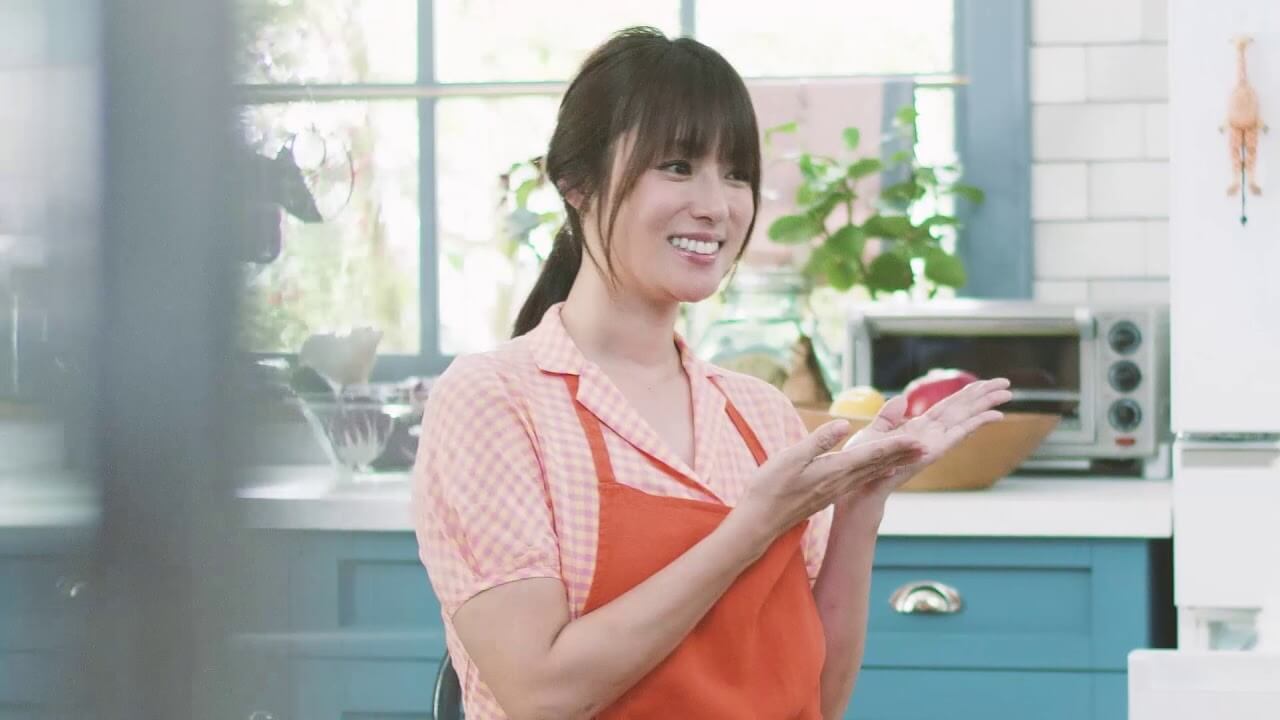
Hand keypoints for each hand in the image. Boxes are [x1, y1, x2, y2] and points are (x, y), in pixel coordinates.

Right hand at [736, 420, 923, 541]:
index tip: (917, 437)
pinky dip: (876, 470)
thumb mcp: (790, 458)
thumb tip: (844, 425)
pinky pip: (861, 479)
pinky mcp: (828, 494)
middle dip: (902, 453)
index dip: (895, 444)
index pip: (871, 454)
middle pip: (878, 464)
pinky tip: (880, 469)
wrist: (761, 522)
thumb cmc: (770, 487)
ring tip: (910, 454)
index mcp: (834, 470)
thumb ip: (819, 441)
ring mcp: (835, 490)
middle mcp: (840, 481)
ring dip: (893, 461)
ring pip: (871, 472)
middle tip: (927, 444)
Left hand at [841, 378, 1012, 505]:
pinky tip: (996, 415)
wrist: (861, 486)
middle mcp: (931, 434)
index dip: (966, 393)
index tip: (984, 383)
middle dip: (984, 395)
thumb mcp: (874, 433)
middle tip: (1007, 382)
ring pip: (966, 417)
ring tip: (1008, 393)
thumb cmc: (865, 463)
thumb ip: (889, 416)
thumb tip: (901, 399)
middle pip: (962, 408)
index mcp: (918, 427)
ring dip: (987, 405)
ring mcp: (935, 442)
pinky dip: (977, 423)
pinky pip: (960, 433)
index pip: (948, 405)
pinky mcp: (936, 451)